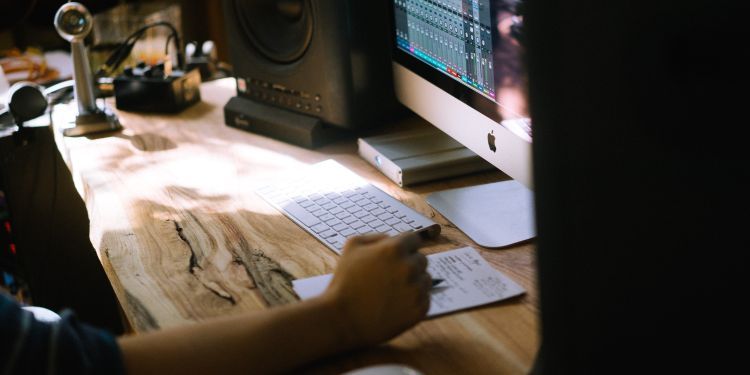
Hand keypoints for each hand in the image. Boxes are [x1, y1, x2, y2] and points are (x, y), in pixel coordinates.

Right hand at [321, 233, 430, 348]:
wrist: (343, 319)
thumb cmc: (345, 282)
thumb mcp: (352, 246)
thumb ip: (376, 237)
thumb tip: (392, 238)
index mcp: (395, 249)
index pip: (414, 239)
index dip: (404, 247)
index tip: (396, 257)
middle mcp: (410, 267)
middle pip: (421, 260)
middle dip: (408, 265)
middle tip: (390, 277)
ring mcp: (416, 289)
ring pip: (425, 279)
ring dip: (414, 283)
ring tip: (392, 292)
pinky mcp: (420, 309)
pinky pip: (425, 298)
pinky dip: (414, 301)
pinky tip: (396, 304)